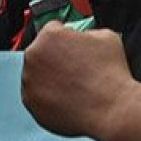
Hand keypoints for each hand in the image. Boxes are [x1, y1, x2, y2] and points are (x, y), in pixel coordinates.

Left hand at [22, 24, 130, 138]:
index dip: (67, 37)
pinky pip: (37, 95)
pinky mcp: (31, 103)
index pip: (53, 29)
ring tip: (73, 85)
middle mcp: (34, 56)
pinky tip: (68, 98)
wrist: (110, 110)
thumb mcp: (106, 36)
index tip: (74, 47)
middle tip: (75, 68)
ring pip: (38, 74)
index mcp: (49, 36)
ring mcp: (29, 81)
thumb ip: (87, 32)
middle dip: (56, 57)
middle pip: (42, 51)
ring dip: (50, 77)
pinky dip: (48, 96)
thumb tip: (83, 38)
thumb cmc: (109, 75)